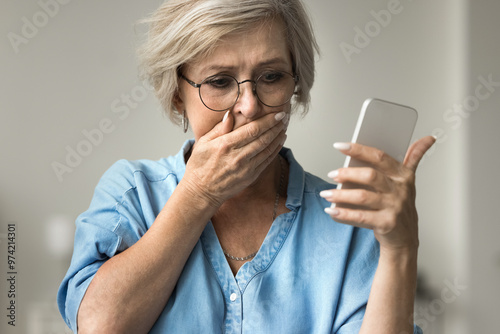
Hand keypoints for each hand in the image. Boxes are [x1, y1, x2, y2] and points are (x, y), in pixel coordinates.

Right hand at [182, 111, 287, 207]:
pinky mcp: (251, 176)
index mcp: (226, 145)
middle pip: (263, 138)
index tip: (277, 113)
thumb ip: (218, 128)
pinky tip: (280, 141)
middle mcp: (238, 156)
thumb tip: (230, 114)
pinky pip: (267, 161)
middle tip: (284, 117)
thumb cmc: (200, 166)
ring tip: (284, 127)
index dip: (268, 120)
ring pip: (268, 149)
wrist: (201, 192)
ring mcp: (246, 168)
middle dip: (277, 126)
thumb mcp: (202, 143)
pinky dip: (275, 149)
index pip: (252, 129)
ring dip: (278, 137)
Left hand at [320, 136, 435, 250]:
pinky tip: (332, 211)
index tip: (339, 146)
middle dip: (347, 173)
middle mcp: (400, 190)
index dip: (359, 149)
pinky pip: (360, 217)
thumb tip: (428, 138)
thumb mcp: (408, 181)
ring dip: (341, 195)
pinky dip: (343, 213)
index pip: (379, 157)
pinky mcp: (386, 224)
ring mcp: (394, 207)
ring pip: (363, 197)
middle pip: (370, 176)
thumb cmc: (400, 206)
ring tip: (326, 194)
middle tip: (332, 174)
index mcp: (402, 176)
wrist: (405, 239)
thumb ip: (414, 158)